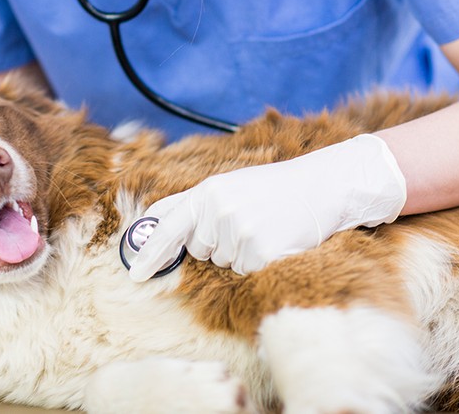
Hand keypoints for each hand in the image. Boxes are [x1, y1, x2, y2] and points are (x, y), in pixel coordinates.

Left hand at [127, 134, 405, 280]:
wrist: (322, 187)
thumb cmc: (274, 189)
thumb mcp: (229, 185)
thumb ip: (193, 205)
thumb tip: (153, 223)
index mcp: (207, 191)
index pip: (167, 226)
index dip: (149, 253)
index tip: (135, 274)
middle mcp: (218, 210)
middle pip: (200, 250)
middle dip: (218, 243)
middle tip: (248, 220)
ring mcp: (239, 231)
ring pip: (225, 263)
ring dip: (242, 251)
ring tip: (265, 226)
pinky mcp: (259, 251)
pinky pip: (247, 271)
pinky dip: (260, 261)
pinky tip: (276, 240)